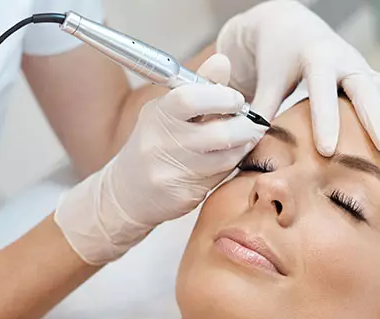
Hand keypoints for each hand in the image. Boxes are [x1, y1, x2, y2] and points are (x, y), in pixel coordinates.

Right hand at [54, 55, 266, 264]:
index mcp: (158, 114)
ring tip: (243, 139)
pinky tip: (226, 159)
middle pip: (218, 133)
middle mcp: (160, 143)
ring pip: (225, 157)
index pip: (190, 98)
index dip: (223, 96)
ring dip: (242, 147)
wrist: (126, 192)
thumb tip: (223, 61)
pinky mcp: (182, 195)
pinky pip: (219, 177)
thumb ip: (197, 88)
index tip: (236, 100)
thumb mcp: (166, 111)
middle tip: (252, 123)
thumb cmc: (153, 144)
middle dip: (244, 126)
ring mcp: (170, 172)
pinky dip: (229, 166)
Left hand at [217, 0, 379, 155]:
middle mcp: (343, 58)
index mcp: (315, 57)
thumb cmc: (274, 56)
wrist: (289, 26)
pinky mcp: (366, 73)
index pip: (322, 90)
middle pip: (364, 88)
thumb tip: (253, 145)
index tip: (328, 150)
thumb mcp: (266, 79)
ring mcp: (358, 66)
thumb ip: (262, 110)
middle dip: (376, 118)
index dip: (325, 119)